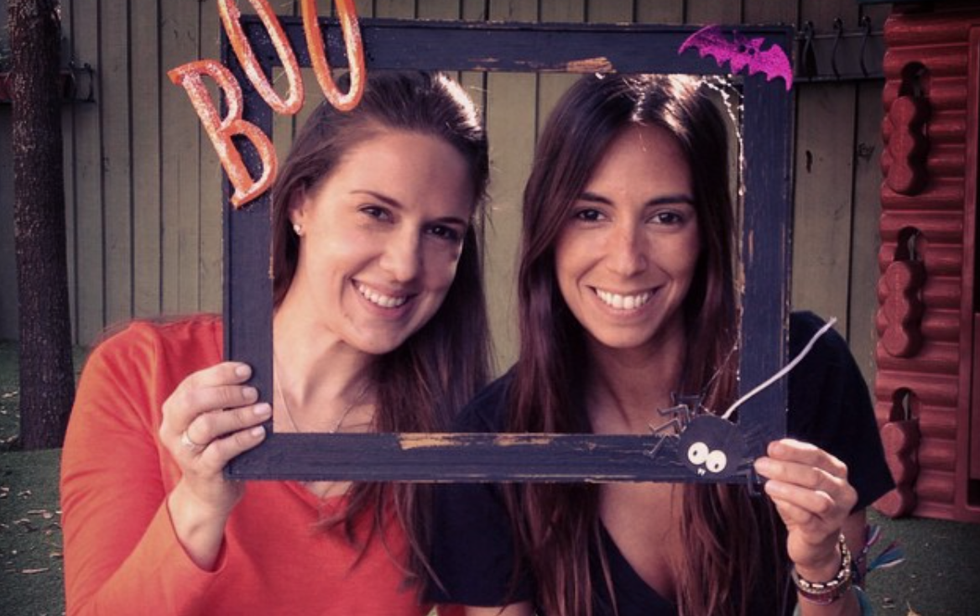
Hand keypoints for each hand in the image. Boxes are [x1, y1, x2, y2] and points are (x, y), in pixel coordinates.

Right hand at [159, 362, 269, 519]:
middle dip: (226, 393)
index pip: (193, 383)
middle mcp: (173, 428)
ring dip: (239, 415)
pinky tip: (260, 432)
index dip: (220, 373)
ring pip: (207, 425)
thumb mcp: (214, 420)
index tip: (247, 371)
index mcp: (175, 409)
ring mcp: (184, 450)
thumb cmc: (216, 446)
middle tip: (254, 393)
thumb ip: (222, 400)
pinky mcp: (200, 469)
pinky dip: (243, 439)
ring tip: (264, 411)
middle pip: (193, 401)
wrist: (209, 492)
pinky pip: (221, 450)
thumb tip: (250, 376)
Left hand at [753, 439, 857, 579]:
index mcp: (837, 472)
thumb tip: (772, 451)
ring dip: (789, 489)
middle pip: (816, 476)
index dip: (794, 451)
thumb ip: (789, 465)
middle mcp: (843, 492)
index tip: (772, 448)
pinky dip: (790, 507)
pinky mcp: (823, 533)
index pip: (817, 456)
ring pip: (817, 500)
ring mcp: (836, 515)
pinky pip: (808, 519)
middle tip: (761, 465)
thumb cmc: (804, 505)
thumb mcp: (798, 481)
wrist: (814, 542)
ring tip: (768, 485)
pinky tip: (776, 500)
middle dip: (786, 469)